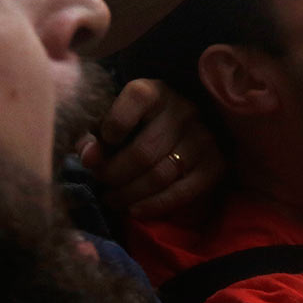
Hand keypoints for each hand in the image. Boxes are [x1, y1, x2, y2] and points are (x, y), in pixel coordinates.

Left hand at [78, 79, 224, 219]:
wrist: (181, 129)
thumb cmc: (137, 123)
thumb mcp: (112, 119)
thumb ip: (92, 134)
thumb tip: (87, 155)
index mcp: (155, 92)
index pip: (133, 103)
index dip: (110, 128)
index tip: (96, 149)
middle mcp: (184, 111)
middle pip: (143, 152)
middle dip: (114, 174)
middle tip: (101, 182)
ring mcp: (203, 138)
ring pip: (160, 175)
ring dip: (129, 194)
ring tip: (113, 199)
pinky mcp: (215, 164)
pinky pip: (182, 192)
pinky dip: (154, 205)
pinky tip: (134, 210)